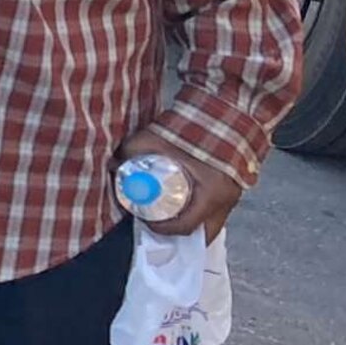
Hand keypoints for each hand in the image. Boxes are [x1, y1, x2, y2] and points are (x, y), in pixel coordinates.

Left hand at [120, 135, 243, 239]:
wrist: (229, 111)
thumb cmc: (195, 127)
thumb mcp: (157, 137)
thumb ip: (132, 150)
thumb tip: (112, 164)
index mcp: (212, 193)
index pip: (185, 226)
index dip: (160, 228)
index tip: (143, 219)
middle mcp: (226, 200)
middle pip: (202, 234)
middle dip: (177, 232)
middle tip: (156, 222)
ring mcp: (233, 196)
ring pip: (210, 224)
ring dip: (188, 222)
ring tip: (166, 214)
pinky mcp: (233, 189)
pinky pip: (214, 211)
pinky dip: (198, 211)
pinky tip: (181, 202)